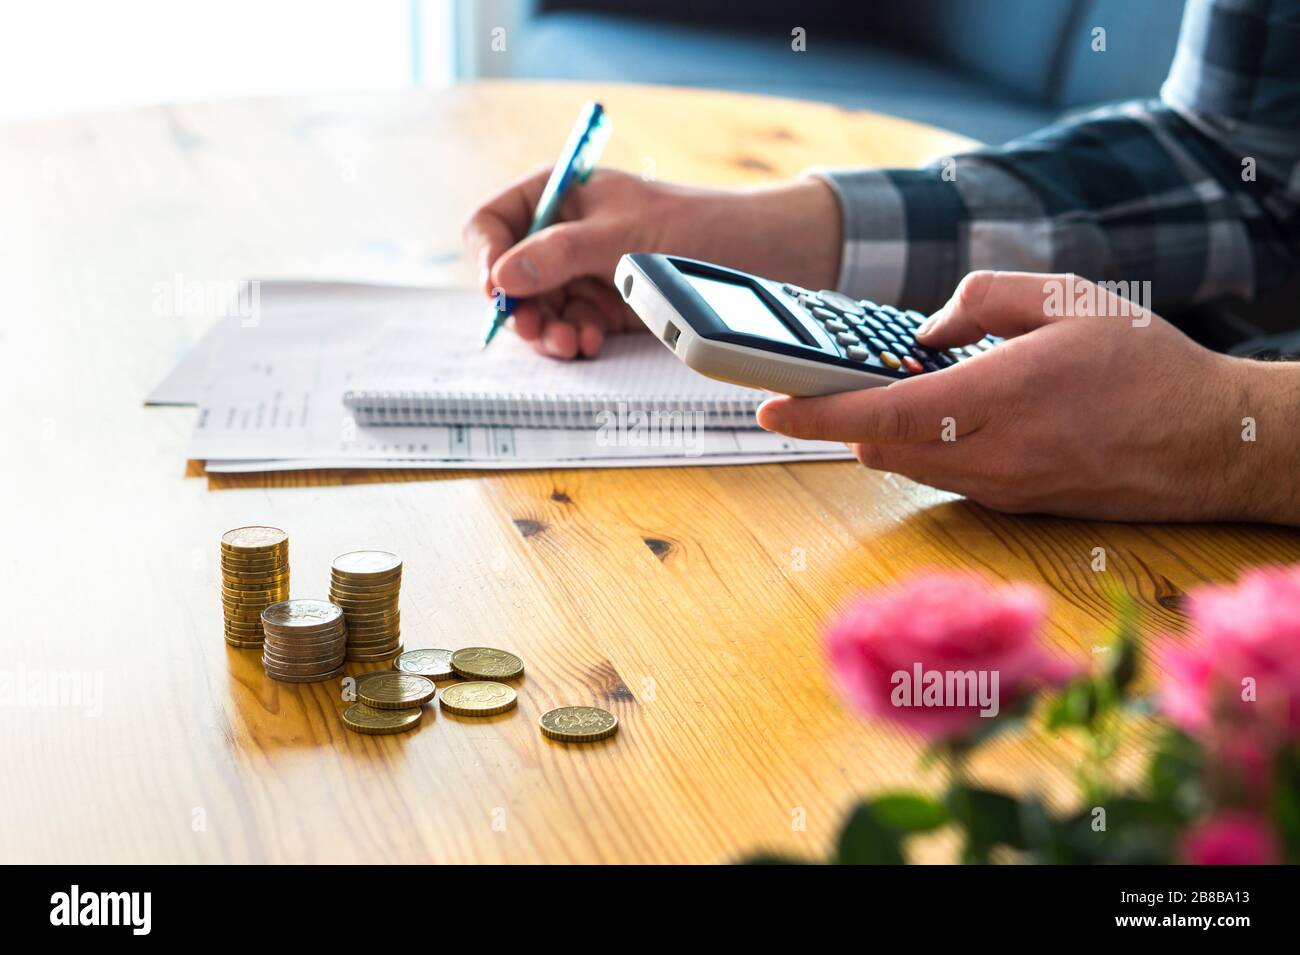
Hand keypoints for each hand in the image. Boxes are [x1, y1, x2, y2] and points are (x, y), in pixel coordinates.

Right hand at [463, 167, 841, 357]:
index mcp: (559, 195)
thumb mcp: (620, 234)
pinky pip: (572, 326)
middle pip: (511, 276)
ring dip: (547, 330)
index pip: (494, 221)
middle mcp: (564, 234)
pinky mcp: (607, 306)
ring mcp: (585, 272)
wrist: (759, 251)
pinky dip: (575, 338)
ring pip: (540, 309)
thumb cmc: (694, 223)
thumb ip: (559, 253)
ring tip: (570, 343)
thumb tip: (503, 277)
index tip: (496, 289)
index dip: (486, 256)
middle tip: (535, 331)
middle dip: (520, 306)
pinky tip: (590, 342)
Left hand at [757, 270, 1297, 522]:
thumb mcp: (1068, 297)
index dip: (817, 415)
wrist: (1212, 444)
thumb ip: (983, 299)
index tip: (768, 408)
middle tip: (832, 380)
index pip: (881, 417)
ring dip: (886, 433)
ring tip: (897, 387)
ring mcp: (1001, 489)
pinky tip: (951, 412)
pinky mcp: (1014, 504)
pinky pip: (944, 476)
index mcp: (1000, 400)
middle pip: (879, 449)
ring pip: (908, 466)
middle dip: (846, 418)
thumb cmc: (1146, 364)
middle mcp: (992, 457)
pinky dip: (926, 446)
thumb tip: (924, 333)